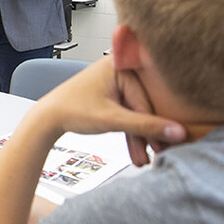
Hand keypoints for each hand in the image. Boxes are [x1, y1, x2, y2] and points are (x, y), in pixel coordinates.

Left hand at [27, 57, 186, 165]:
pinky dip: (130, 131)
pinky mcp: (112, 93)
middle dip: (147, 134)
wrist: (47, 118)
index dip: (156, 125)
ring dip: (139, 137)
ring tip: (143, 159)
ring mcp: (115, 82)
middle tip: (157, 155)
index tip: (170, 143)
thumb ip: (144, 126)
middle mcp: (120, 69)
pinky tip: (137, 151)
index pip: (146, 99)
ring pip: (135, 113)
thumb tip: (177, 132)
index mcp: (120, 65)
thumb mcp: (111, 119)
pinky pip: (127, 113)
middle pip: (143, 107)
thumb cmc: (71, 110)